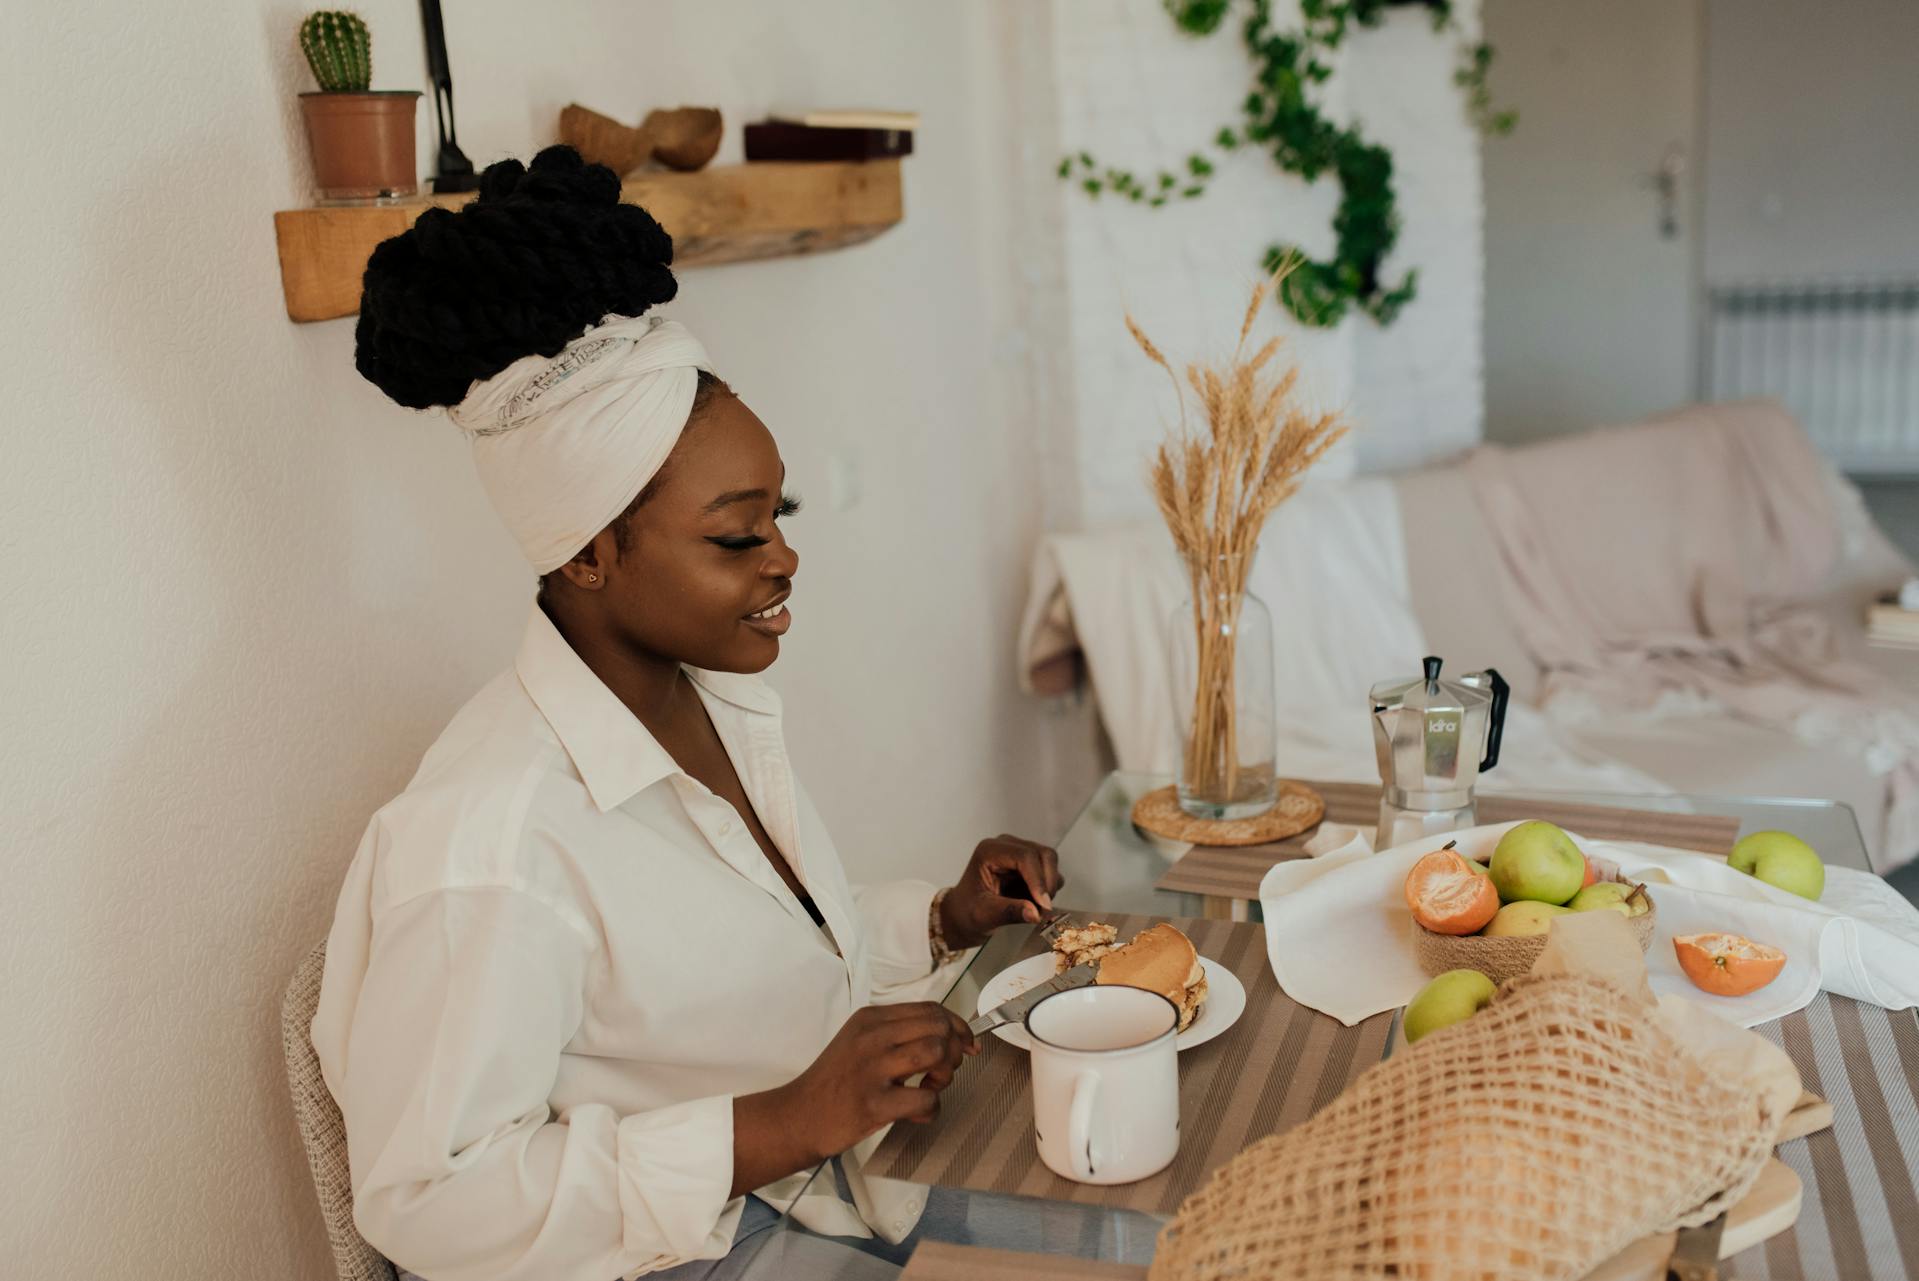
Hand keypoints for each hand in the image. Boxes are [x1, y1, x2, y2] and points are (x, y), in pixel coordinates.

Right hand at [778, 1003, 978, 1161]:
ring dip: (946, 1074)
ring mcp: (872, 1068)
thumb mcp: (859, 1041)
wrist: (798, 1116)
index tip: (968, 1043)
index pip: (930, 1008)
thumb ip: (896, 1033)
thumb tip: (948, 1035)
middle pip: (938, 1026)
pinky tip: (917, 1113)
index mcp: (871, 1018)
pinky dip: (932, 1109)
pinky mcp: (874, 1103)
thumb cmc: (834, 1082)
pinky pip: (926, 1099)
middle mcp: (872, 1036)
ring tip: (930, 1087)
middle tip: (944, 1071)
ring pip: (936, 1052)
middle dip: (955, 1049)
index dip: (958, 1025)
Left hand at [940, 834, 1065, 949]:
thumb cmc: (968, 911)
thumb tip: (1035, 913)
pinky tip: (1034, 901)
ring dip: (1049, 885)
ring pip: (1049, 860)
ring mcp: (1018, 851)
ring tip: (1037, 907)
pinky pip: (1049, 870)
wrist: (964, 913)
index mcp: (989, 851)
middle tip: (1043, 908)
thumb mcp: (984, 915)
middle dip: (1047, 882)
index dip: (1038, 880)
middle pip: (1042, 854)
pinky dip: (1048, 887)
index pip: (1024, 856)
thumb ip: (1009, 912)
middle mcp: (1005, 845)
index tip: (1044, 904)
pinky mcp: (1028, 862)